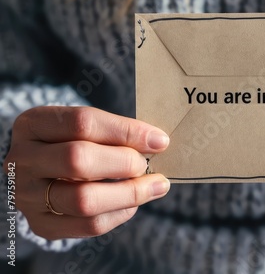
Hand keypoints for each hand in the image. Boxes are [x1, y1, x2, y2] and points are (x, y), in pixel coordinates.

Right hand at [3, 106, 169, 239]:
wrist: (41, 171)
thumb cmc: (72, 142)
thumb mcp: (84, 126)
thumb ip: (114, 131)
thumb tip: (157, 142)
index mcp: (34, 124)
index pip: (83, 122)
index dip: (127, 131)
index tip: (159, 140)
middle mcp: (22, 160)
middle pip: (78, 160)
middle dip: (124, 162)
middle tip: (146, 164)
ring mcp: (27, 195)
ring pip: (84, 199)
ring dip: (130, 193)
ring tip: (155, 185)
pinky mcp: (41, 224)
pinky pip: (88, 225)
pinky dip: (120, 213)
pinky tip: (134, 202)